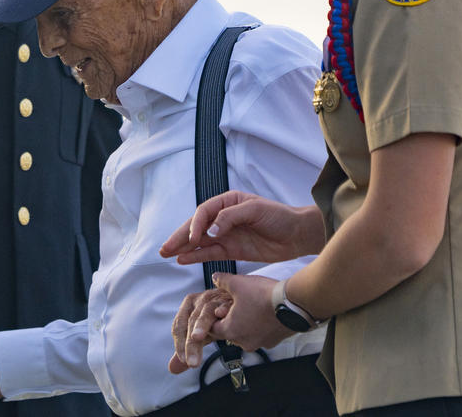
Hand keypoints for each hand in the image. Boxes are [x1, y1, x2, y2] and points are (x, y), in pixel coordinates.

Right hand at [159, 191, 318, 264]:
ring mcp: (226, 234)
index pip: (204, 212)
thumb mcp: (255, 210)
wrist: (297, 235)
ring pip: (200, 242)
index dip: (195, 225)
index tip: (192, 238)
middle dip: (180, 237)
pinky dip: (196, 257)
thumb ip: (230, 218)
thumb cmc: (279, 216)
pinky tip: (183, 259)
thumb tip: (210, 231)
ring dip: (183, 248)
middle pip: (196, 227)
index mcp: (228, 201)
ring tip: (166, 254)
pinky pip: (210, 253)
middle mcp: (223, 217)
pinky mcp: (231, 250)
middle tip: (164, 248)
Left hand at [168, 287, 231, 372]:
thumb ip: (188, 350)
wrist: (238, 305)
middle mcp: (200, 300)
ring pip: (205, 313)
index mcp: (189, 306)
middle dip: (191, 344)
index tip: (184, 361)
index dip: (180, 344)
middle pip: (190, 322)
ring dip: (201, 325)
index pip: (179, 326)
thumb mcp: (202, 335)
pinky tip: (221, 315)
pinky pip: (225, 305)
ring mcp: (215, 299)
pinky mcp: (230, 299)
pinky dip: (223, 310)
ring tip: (197, 338)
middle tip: (192, 362)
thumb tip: (173, 368)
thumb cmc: (217, 320)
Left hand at [169, 275, 292, 373]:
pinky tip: (263, 311)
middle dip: (230, 318)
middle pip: (229, 331)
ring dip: (245, 321)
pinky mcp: (273, 341)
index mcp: (230, 331)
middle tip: (234, 303)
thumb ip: (222, 281)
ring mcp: (260, 343)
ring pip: (245, 333)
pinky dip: (259, 324)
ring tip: (251, 305)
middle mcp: (244, 342)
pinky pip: (260, 333)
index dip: (213, 315)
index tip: (217, 307)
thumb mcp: (238, 283)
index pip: (212, 328)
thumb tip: (215, 278)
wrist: (293, 304)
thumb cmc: (264, 296)